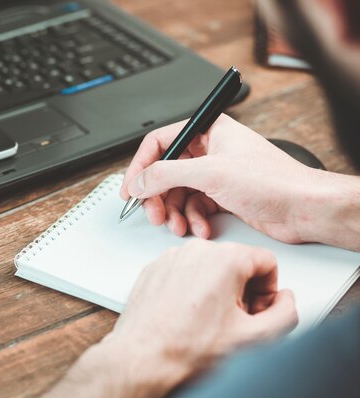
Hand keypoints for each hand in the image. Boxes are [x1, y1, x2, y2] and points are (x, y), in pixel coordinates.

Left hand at [109, 240, 297, 374]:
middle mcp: (195, 251)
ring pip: (208, 267)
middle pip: (237, 262)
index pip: (266, 261)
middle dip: (242, 290)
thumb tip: (285, 300)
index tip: (257, 310)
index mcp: (225, 258)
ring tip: (207, 321)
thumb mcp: (256, 338)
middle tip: (234, 321)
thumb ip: (286, 313)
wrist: (143, 359)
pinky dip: (190, 290)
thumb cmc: (188, 348)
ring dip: (216, 290)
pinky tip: (186, 316)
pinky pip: (183, 272)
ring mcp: (170, 258)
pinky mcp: (153, 269)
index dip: (268, 290)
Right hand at [119, 114, 330, 243]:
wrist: (305, 209)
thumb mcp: (211, 173)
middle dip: (158, 196)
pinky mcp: (222, 195)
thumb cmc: (273, 181)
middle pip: (165, 171)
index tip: (130, 189)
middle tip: (154, 214)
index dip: (141, 166)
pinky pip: (194, 206)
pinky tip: (202, 228)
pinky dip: (193, 220)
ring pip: (178, 192)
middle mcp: (210, 150)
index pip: (160, 142)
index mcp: (208, 130)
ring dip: (175, 212)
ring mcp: (215, 174)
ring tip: (179, 226)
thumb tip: (140, 181)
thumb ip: (167, 174)